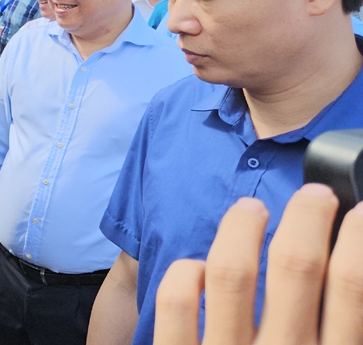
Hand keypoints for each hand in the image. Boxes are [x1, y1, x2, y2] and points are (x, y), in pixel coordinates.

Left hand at [154, 184, 362, 344]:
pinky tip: (198, 268)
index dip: (357, 235)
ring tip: (252, 208)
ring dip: (243, 228)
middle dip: (307, 217)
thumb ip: (338, 328)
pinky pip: (177, 303)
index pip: (350, 285)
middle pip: (295, 265)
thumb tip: (345, 274)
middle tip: (314, 193)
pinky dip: (187, 275)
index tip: (359, 209)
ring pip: (232, 271)